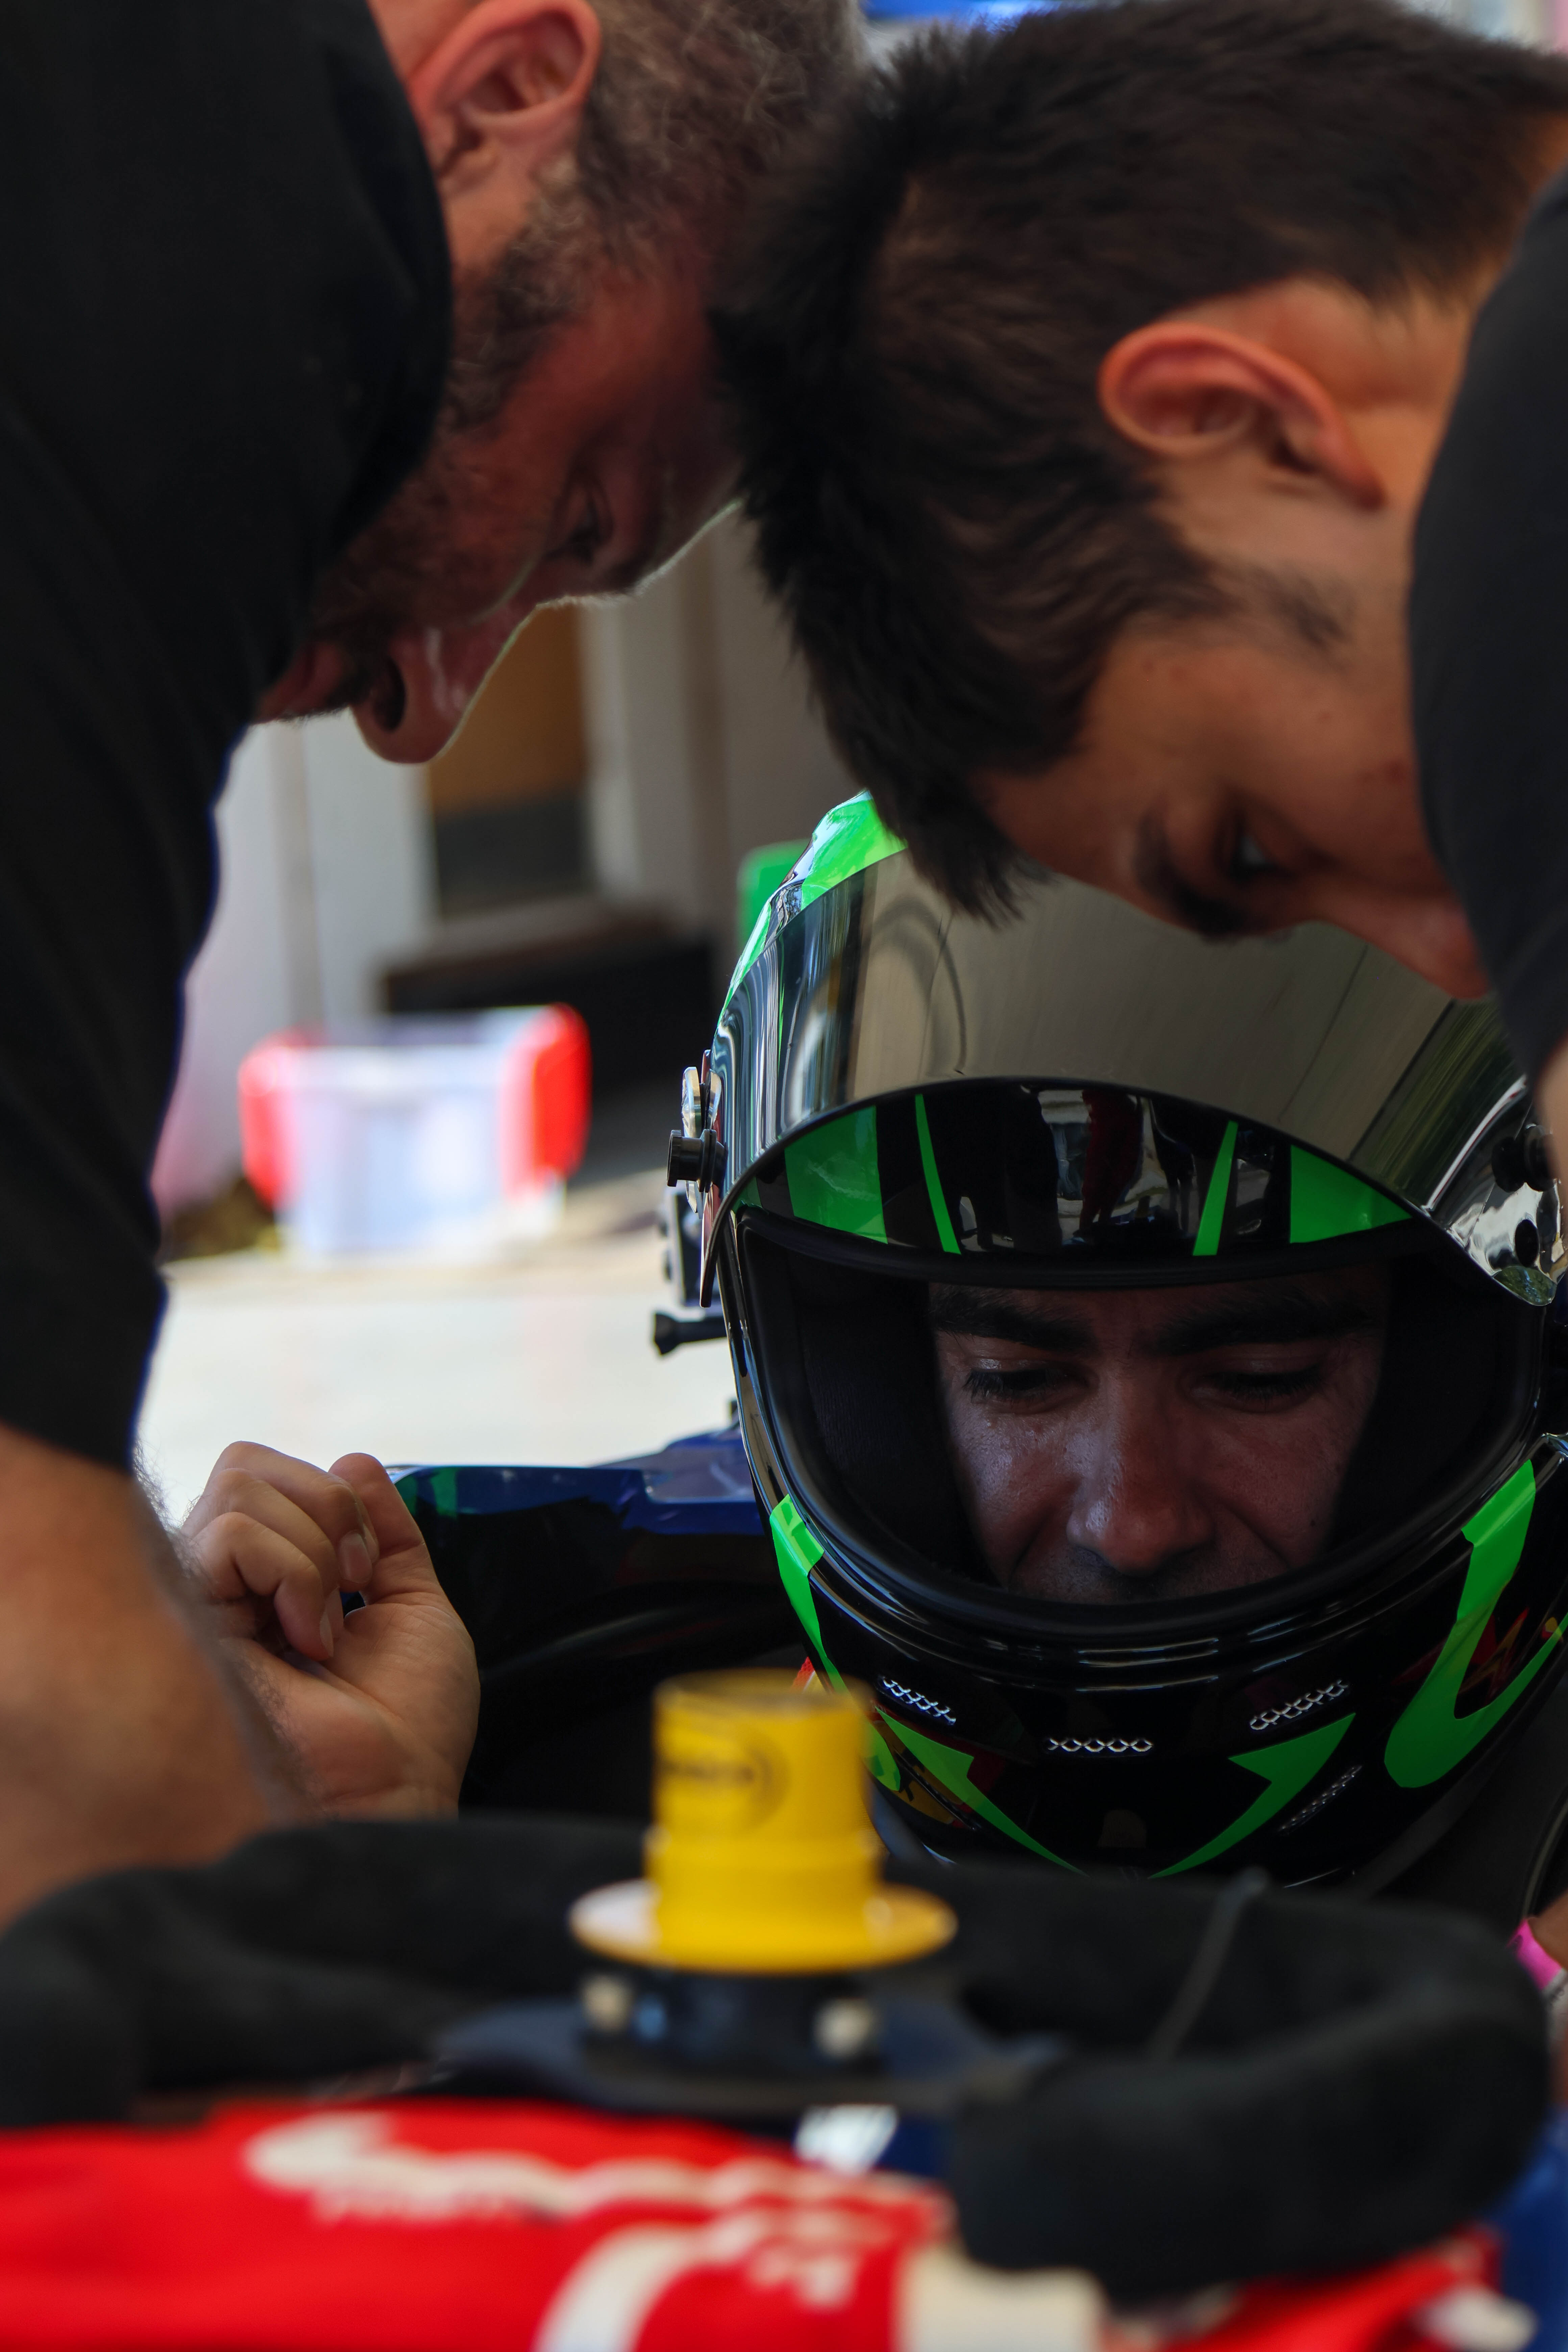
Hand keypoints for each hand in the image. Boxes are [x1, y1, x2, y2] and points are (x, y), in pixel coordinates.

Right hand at [183, 1444, 477, 1817]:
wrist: (399, 1787)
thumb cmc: (408, 1723)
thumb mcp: (414, 1603)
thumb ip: (386, 1530)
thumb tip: (353, 1459)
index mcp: (268, 1581)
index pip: (262, 1474)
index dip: (331, 1497)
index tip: (370, 1569)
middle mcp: (222, 1587)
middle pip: (244, 1466)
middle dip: (327, 1508)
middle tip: (353, 1586)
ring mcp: (197, 1603)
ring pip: (236, 1491)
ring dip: (314, 1551)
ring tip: (326, 1627)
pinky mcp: (187, 1626)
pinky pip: (228, 1539)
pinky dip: (293, 1575)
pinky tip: (305, 1641)